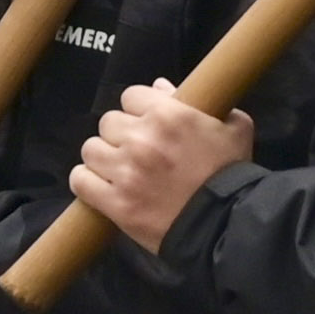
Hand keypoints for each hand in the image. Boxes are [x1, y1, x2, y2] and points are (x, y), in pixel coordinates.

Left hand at [70, 82, 254, 253]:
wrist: (227, 226)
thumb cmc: (233, 175)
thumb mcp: (234, 128)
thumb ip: (206, 102)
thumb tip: (161, 87)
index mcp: (169, 115)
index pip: (130, 95)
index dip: (139, 110)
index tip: (148, 124)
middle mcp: (142, 139)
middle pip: (108, 122)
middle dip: (121, 134)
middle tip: (137, 151)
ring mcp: (125, 172)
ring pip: (91, 149)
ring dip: (103, 157)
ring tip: (118, 169)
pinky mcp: (115, 203)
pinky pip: (80, 180)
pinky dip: (87, 181)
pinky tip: (101, 185)